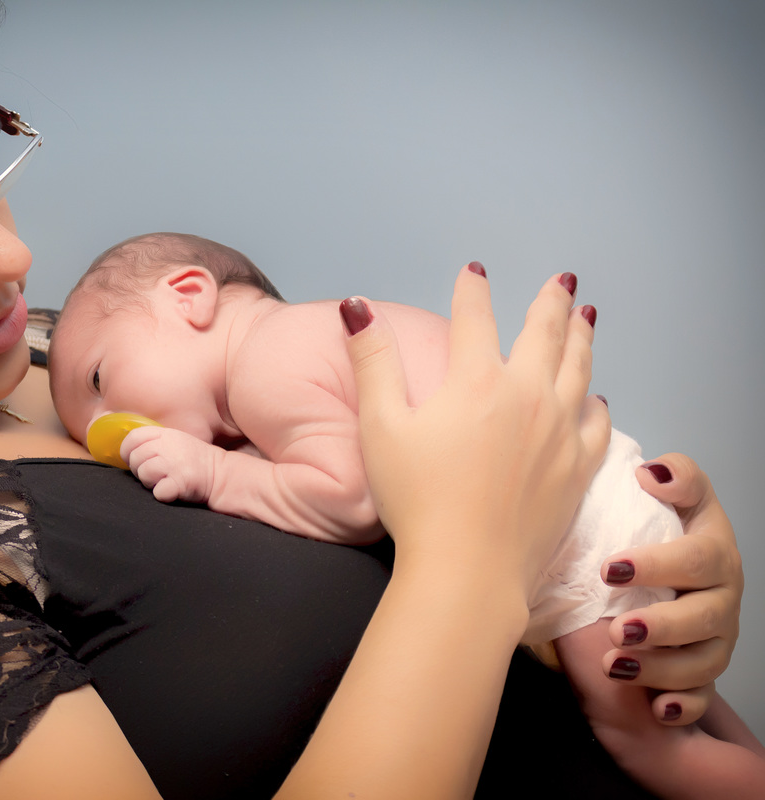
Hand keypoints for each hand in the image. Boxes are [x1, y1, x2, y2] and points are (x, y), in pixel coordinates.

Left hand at [122, 425, 217, 503]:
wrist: (220, 474)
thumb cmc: (193, 460)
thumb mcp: (174, 441)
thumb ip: (153, 441)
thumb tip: (125, 449)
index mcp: (165, 434)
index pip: (133, 437)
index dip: (126, 450)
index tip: (131, 459)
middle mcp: (168, 446)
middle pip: (135, 458)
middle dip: (139, 470)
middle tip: (153, 474)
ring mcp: (174, 464)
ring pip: (143, 474)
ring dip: (150, 482)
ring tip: (163, 481)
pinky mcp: (180, 482)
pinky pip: (158, 492)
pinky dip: (162, 494)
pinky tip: (172, 490)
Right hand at [344, 265, 610, 596]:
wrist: (468, 568)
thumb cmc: (417, 500)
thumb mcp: (380, 426)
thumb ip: (373, 361)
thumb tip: (358, 307)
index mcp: (475, 381)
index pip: (475, 318)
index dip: (472, 291)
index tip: (474, 273)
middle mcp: (526, 396)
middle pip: (544, 333)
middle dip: (550, 302)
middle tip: (561, 281)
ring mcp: (559, 432)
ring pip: (579, 369)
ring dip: (581, 337)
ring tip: (585, 317)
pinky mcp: (578, 468)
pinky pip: (596, 422)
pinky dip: (595, 401)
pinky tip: (594, 397)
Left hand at [600, 452, 742, 724]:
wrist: (660, 575)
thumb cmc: (657, 533)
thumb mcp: (669, 499)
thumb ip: (673, 480)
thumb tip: (650, 472)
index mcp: (712, 549)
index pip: (698, 555)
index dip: (659, 564)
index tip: (610, 568)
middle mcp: (721, 595)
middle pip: (703, 615)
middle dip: (661, 625)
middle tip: (617, 629)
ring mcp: (716, 636)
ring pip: (702, 661)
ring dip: (660, 667)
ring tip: (615, 665)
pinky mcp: (705, 671)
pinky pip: (701, 696)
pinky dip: (681, 704)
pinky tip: (657, 707)